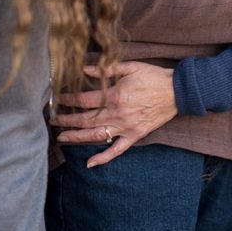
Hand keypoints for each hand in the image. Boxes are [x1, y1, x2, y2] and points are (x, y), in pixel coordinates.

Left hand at [50, 61, 176, 167]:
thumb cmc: (154, 77)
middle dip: (66, 120)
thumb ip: (105, 69)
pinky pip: (117, 150)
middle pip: (85, 120)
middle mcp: (117, 114)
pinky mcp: (135, 135)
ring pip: (96, 135)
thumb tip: (84, 69)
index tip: (58, 98)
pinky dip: (103, 158)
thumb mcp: (130, 67)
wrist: (178, 91)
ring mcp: (126, 126)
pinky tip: (90, 163)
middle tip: (52, 120)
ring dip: (76, 137)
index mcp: (115, 96)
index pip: (84, 100)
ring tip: (61, 138)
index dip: (68, 99)